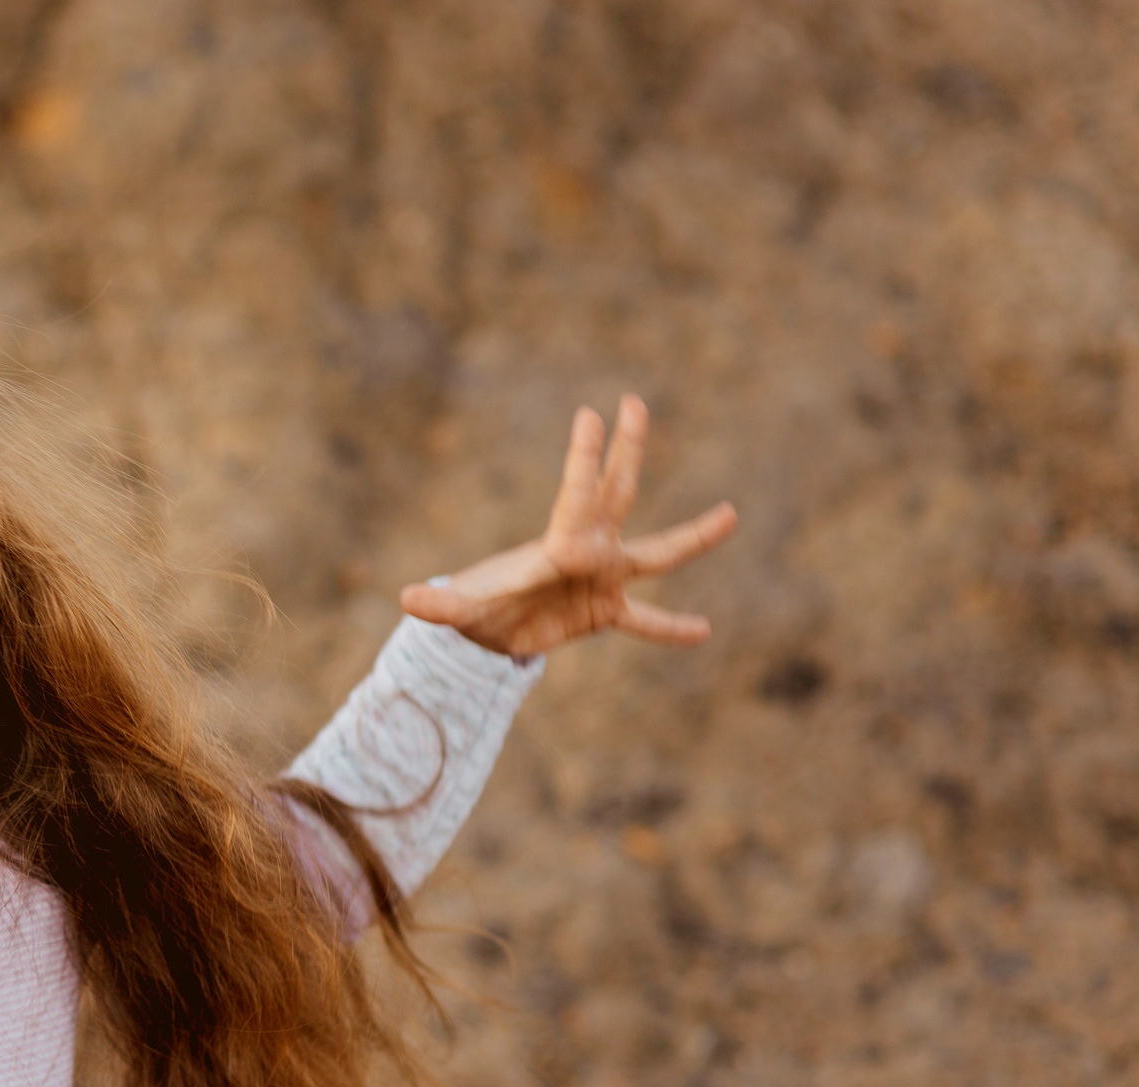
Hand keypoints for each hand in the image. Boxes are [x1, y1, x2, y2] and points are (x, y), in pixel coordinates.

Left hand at [400, 395, 737, 656]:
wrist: (490, 627)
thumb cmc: (478, 608)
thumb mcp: (462, 609)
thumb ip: (443, 604)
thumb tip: (408, 601)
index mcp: (558, 543)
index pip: (577, 493)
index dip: (585, 457)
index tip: (590, 415)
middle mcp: (588, 550)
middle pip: (616, 493)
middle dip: (626, 451)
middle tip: (633, 402)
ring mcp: (603, 578)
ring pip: (656, 554)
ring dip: (692, 537)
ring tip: (730, 514)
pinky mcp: (605, 610)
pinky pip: (646, 620)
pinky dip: (671, 627)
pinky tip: (704, 631)